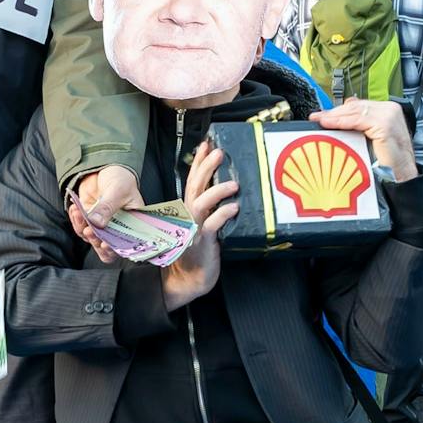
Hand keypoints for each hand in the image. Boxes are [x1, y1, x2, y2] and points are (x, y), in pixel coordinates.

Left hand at [68, 164, 143, 266]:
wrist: (105, 168)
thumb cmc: (120, 177)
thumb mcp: (118, 189)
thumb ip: (108, 206)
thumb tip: (96, 223)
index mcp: (133, 225)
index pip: (126, 245)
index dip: (116, 248)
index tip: (105, 243)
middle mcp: (118, 229)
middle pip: (107, 249)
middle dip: (96, 241)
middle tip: (89, 230)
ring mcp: (103, 226)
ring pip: (91, 239)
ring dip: (83, 229)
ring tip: (80, 212)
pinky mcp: (89, 220)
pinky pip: (80, 228)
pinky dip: (76, 221)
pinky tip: (76, 208)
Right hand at [161, 140, 238, 312]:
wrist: (188, 279)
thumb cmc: (199, 252)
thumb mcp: (204, 226)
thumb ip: (211, 209)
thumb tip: (227, 188)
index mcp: (188, 210)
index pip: (193, 180)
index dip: (199, 162)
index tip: (208, 144)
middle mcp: (188, 215)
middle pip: (194, 186)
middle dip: (206, 167)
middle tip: (219, 152)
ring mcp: (193, 228)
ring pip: (200, 203)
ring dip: (216, 190)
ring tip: (233, 183)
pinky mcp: (201, 242)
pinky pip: (211, 225)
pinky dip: (222, 214)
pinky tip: (234, 207)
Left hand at [310, 98, 418, 182]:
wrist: (400, 178)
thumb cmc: (388, 163)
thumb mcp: (370, 140)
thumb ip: (360, 127)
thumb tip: (339, 119)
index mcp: (388, 111)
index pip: (360, 105)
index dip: (340, 110)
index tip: (323, 115)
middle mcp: (390, 110)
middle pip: (356, 106)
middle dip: (335, 112)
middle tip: (317, 117)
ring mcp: (389, 116)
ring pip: (356, 111)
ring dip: (335, 116)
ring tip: (320, 121)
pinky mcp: (385, 124)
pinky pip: (358, 120)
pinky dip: (342, 121)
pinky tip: (329, 124)